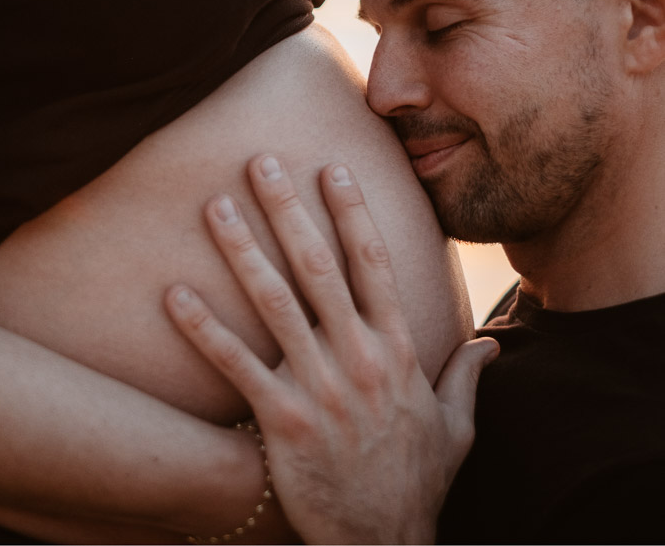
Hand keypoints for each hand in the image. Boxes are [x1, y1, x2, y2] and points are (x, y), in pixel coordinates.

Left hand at [164, 157, 496, 544]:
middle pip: (318, 268)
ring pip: (274, 303)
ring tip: (215, 205)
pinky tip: (172, 294)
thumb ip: (466, 377)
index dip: (352, 213)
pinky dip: (203, 328)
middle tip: (260, 160)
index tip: (333, 167)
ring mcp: (321, 389)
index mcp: (397, 353)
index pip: (374, 266)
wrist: (383, 545)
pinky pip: (236, 365)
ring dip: (242, 250)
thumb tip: (495, 344)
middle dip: (289, 209)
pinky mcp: (284, 422)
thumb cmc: (415, 485)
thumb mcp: (456, 430)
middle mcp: (360, 360)